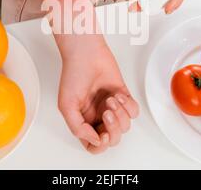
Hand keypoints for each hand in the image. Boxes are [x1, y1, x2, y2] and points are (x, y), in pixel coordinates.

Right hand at [58, 39, 138, 153]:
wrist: (86, 53)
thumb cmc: (73, 74)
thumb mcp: (66, 105)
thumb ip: (77, 127)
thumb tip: (95, 140)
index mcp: (83, 121)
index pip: (94, 145)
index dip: (100, 146)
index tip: (102, 135)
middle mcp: (98, 116)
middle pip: (112, 139)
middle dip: (113, 130)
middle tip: (107, 114)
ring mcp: (111, 107)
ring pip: (125, 126)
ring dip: (120, 115)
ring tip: (110, 100)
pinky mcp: (123, 96)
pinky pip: (134, 111)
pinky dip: (128, 106)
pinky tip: (118, 95)